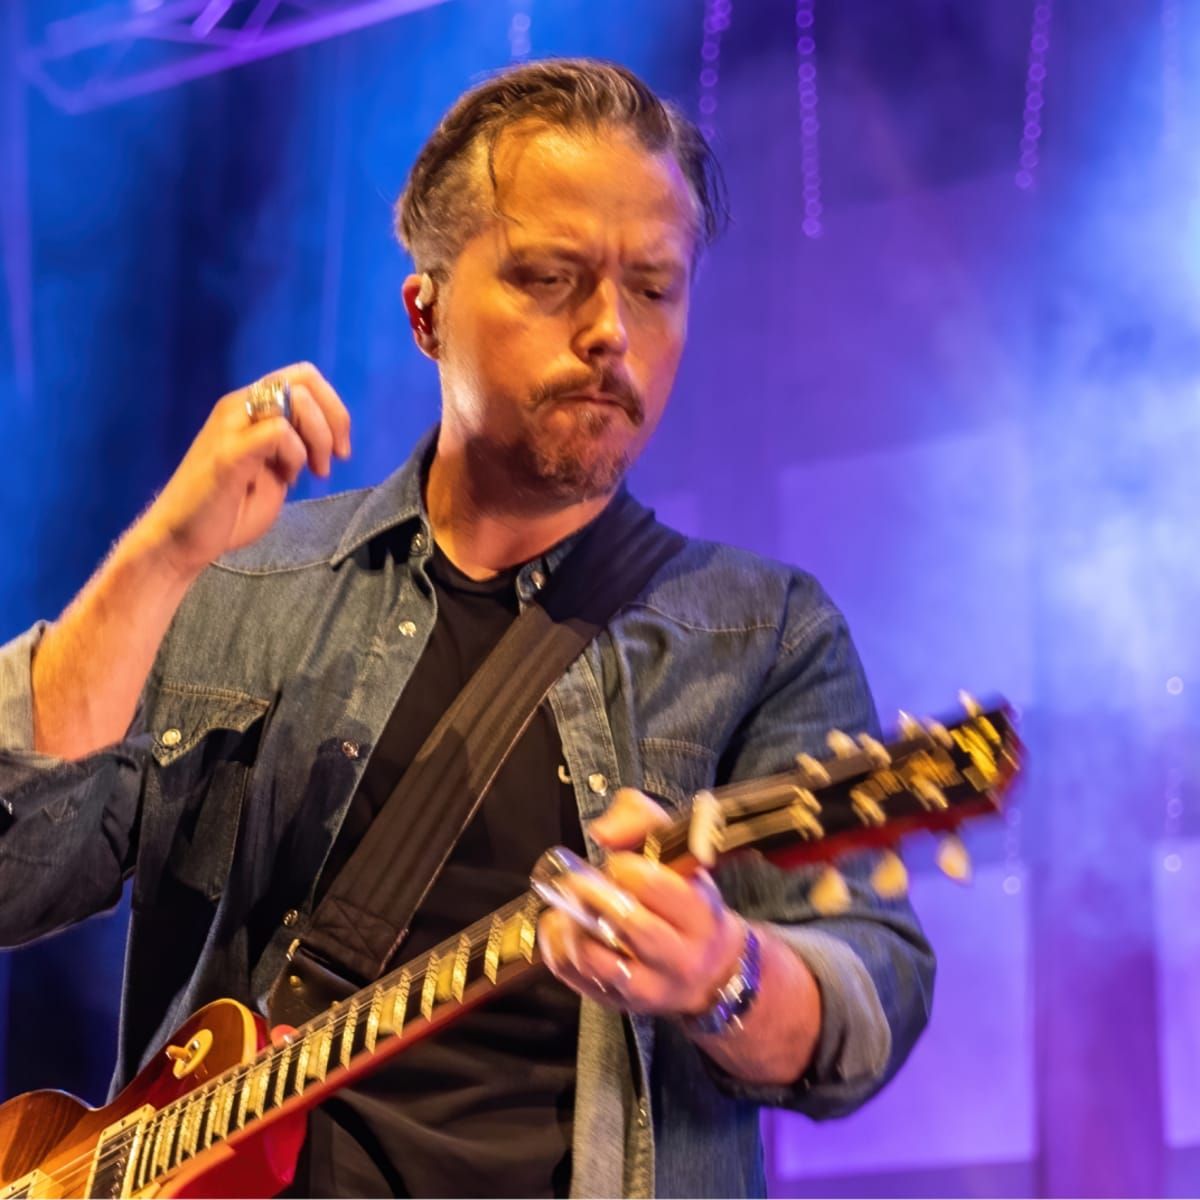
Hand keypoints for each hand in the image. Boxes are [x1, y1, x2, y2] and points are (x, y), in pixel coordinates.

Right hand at [135, 363, 350, 578]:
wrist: (183, 539)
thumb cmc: (229, 508)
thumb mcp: (274, 468)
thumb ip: (295, 443)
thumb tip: (328, 432)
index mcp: (249, 406)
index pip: (303, 376)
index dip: (334, 408)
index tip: (340, 450)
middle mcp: (238, 406)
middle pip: (305, 380)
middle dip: (333, 421)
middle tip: (332, 460)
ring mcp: (231, 425)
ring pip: (296, 399)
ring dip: (317, 438)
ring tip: (309, 472)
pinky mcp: (229, 452)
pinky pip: (279, 431)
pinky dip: (295, 455)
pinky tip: (286, 479)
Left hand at [538, 788, 745, 1015]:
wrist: (711, 972)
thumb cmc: (689, 902)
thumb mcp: (682, 853)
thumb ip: (643, 820)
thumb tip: (603, 832)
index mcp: (701, 914)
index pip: (658, 887)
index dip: (627, 868)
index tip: (615, 861)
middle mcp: (680, 957)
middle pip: (632, 926)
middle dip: (595, 896)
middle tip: (576, 881)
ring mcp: (648, 988)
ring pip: (599, 960)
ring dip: (572, 926)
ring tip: (568, 905)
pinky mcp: (618, 1003)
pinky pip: (575, 977)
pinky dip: (557, 947)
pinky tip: (560, 925)